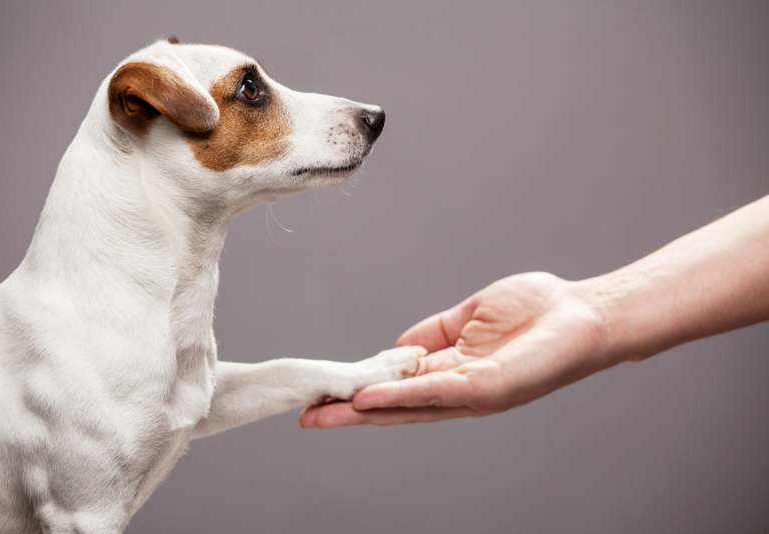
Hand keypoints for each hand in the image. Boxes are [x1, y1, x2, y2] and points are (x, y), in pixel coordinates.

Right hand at [300, 272, 614, 426]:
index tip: (324, 392)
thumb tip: (396, 346)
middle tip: (308, 417)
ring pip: (408, 407)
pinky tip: (368, 400)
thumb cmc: (536, 310)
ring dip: (364, 412)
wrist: (584, 313)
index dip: (360, 389)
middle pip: (395, 406)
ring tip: (325, 414)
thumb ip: (432, 333)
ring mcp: (472, 393)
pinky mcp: (488, 388)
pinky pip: (436, 393)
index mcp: (453, 371)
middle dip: (350, 413)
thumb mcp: (469, 316)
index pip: (397, 385)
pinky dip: (399, 397)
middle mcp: (458, 390)